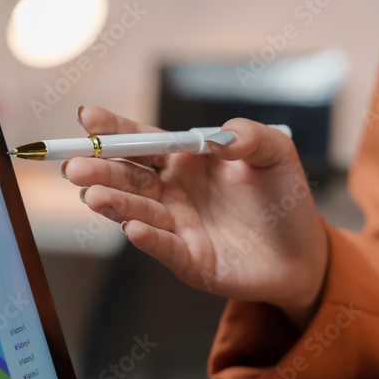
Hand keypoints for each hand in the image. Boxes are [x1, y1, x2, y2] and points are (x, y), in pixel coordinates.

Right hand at [63, 105, 327, 325]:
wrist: (304, 253)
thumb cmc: (283, 198)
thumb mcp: (276, 154)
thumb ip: (252, 136)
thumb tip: (223, 136)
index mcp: (184, 160)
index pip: (141, 140)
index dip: (113, 129)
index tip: (86, 117)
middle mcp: (171, 191)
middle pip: (127, 176)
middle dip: (98, 170)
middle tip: (75, 165)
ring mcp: (176, 226)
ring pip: (136, 211)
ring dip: (112, 203)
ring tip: (91, 196)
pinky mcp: (188, 261)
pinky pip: (164, 247)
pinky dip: (147, 238)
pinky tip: (133, 228)